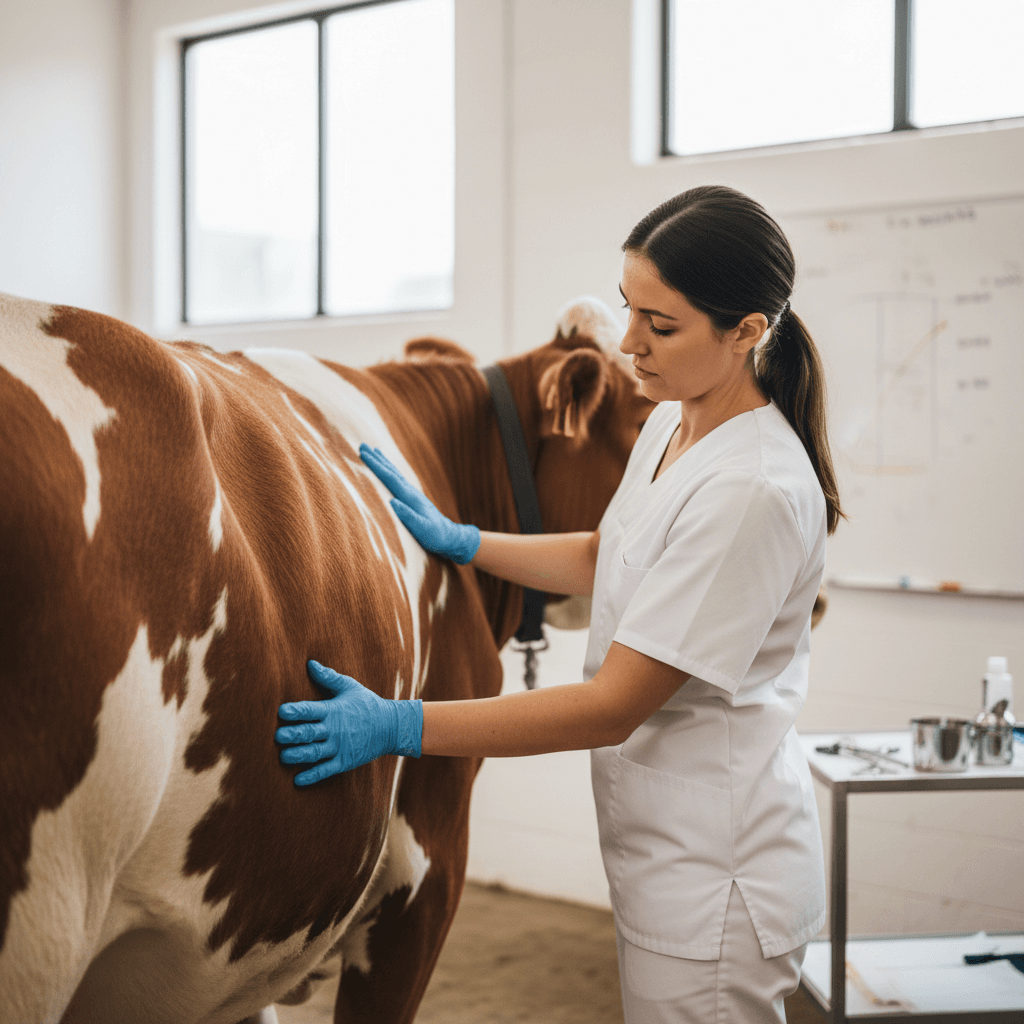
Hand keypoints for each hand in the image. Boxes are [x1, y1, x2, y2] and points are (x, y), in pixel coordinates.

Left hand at [276, 661, 422, 785]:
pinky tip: (297, 780)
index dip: (296, 711)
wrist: (391, 726)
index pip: (310, 710)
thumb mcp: (350, 687)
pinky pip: (326, 770)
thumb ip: (328, 677)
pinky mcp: (344, 762)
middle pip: (309, 733)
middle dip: (292, 735)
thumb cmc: (366, 704)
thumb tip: (310, 663)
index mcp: (333, 710)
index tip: (282, 712)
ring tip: (283, 757)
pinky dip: (312, 776)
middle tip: (277, 737)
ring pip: (314, 753)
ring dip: (298, 756)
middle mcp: (334, 729)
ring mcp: (339, 747)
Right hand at [360, 444, 479, 564]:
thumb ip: (408, 516)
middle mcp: (411, 492)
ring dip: (383, 463)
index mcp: (410, 497)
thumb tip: (392, 501)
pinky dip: (390, 473)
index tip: (364, 454)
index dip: (376, 466)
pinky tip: (388, 471)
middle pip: (391, 472)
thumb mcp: (423, 529)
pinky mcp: (413, 499)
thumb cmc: (436, 536)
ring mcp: (412, 495)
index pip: (390, 478)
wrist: (450, 536)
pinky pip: (398, 481)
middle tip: (363, 446)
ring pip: (395, 474)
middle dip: (377, 460)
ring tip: (374, 451)